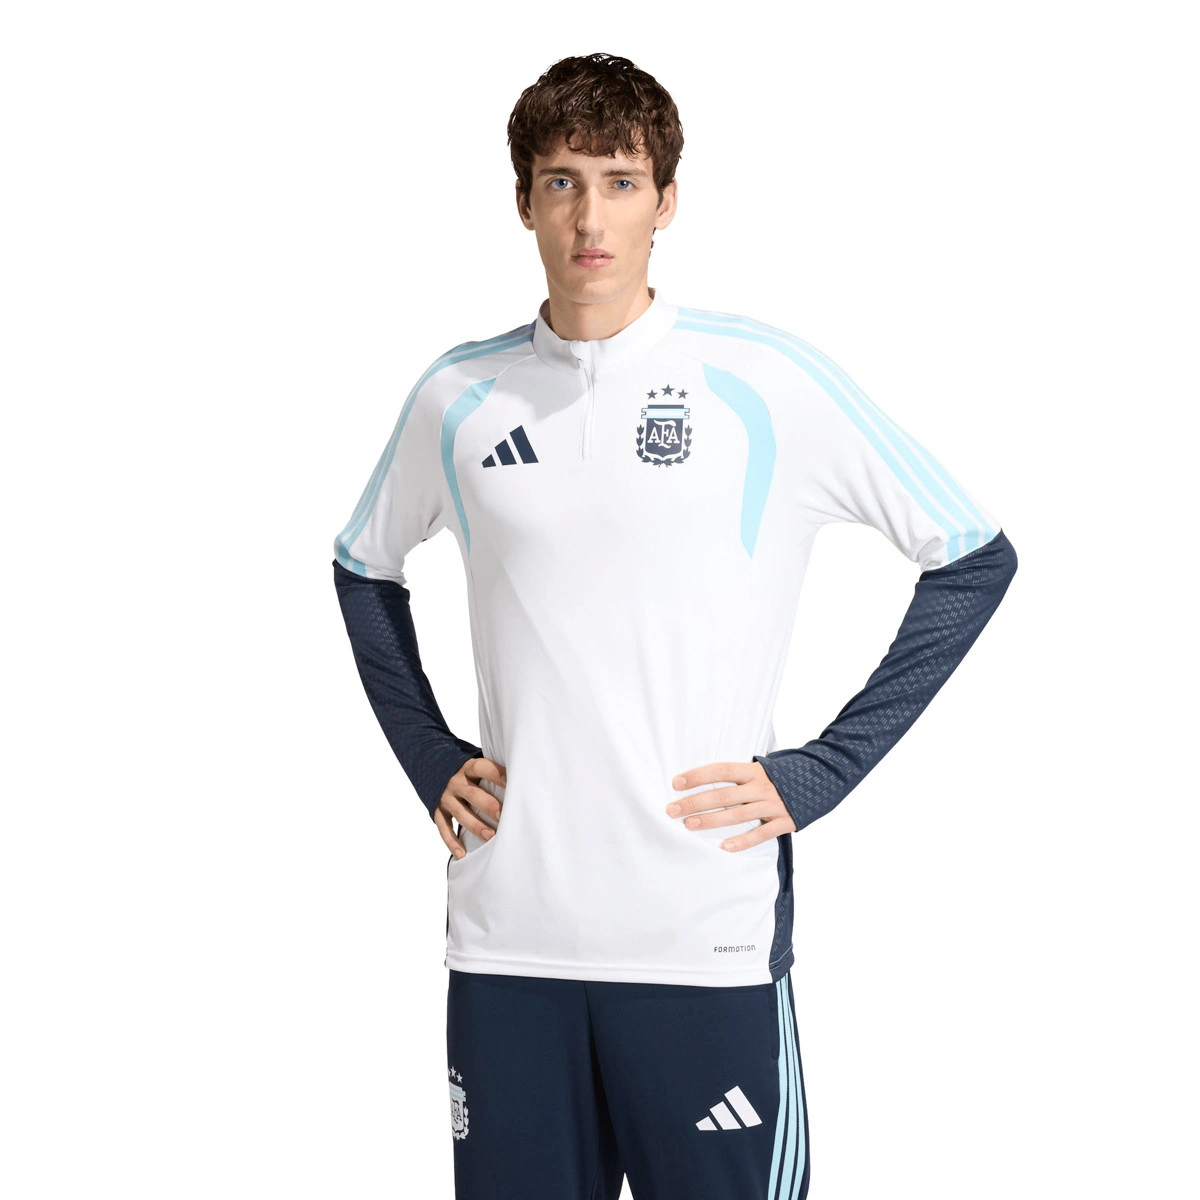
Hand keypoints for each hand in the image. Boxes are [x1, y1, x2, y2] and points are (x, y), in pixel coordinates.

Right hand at [435, 756, 506, 859]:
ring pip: (461, 813)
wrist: (430, 767)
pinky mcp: (437, 811)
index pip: (482, 768)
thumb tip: (521, 778)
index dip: (496, 774)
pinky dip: (452, 842)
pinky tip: (462, 854)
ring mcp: (445, 797)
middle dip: (488, 805)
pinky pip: (444, 828)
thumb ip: (491, 771)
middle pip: (472, 793)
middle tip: (502, 815)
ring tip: (490, 836)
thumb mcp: (474, 764)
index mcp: (467, 768)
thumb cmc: (465, 770)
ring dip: (475, 825)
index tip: (511, 783)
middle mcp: (455, 782)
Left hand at [666, 760, 796, 850]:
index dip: (698, 776)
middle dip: (695, 802)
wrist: (826, 778)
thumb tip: (717, 770)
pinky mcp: (785, 821)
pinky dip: (743, 841)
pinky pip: (761, 834)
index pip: (721, 770)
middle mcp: (762, 786)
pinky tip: (725, 847)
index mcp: (755, 770)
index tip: (676, 782)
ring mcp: (773, 805)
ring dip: (711, 821)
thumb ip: (745, 769)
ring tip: (689, 825)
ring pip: (737, 815)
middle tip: (672, 810)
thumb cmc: (789, 771)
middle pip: (723, 795)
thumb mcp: (767, 764)